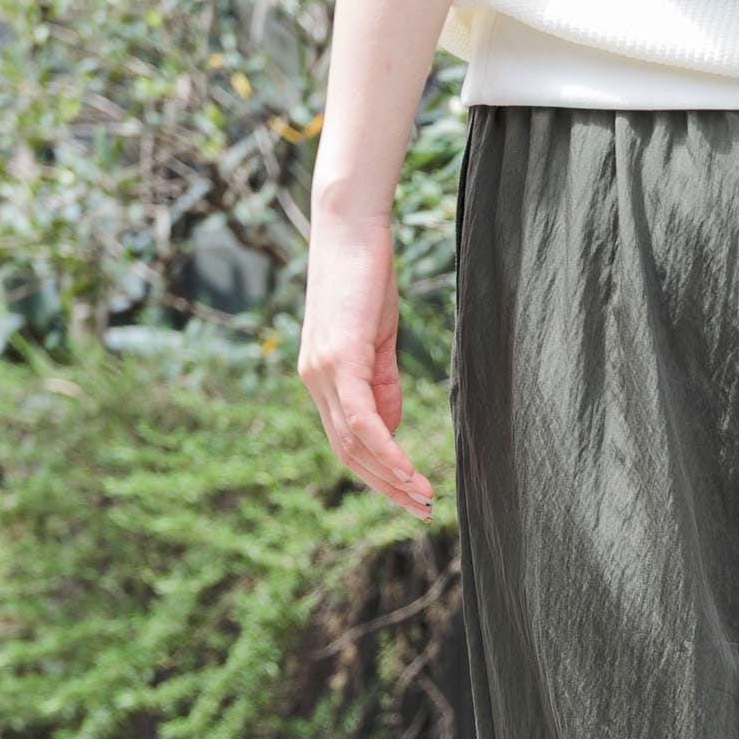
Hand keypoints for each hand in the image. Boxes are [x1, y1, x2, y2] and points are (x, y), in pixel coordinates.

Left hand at [298, 211, 433, 520]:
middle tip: (422, 512)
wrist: (350, 226)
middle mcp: (315, 381)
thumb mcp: (377, 340)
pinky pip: (362, 420)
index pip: (348, 442)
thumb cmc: (365, 276)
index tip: (411, 495)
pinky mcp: (339, 360)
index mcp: (322, 379)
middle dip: (386, 488)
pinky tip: (409, 469)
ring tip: (424, 498)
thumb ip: (382, 386)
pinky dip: (387, 449)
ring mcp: (322, 372)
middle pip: (348, 454)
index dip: (379, 474)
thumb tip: (388, 429)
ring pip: (354, 444)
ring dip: (391, 477)